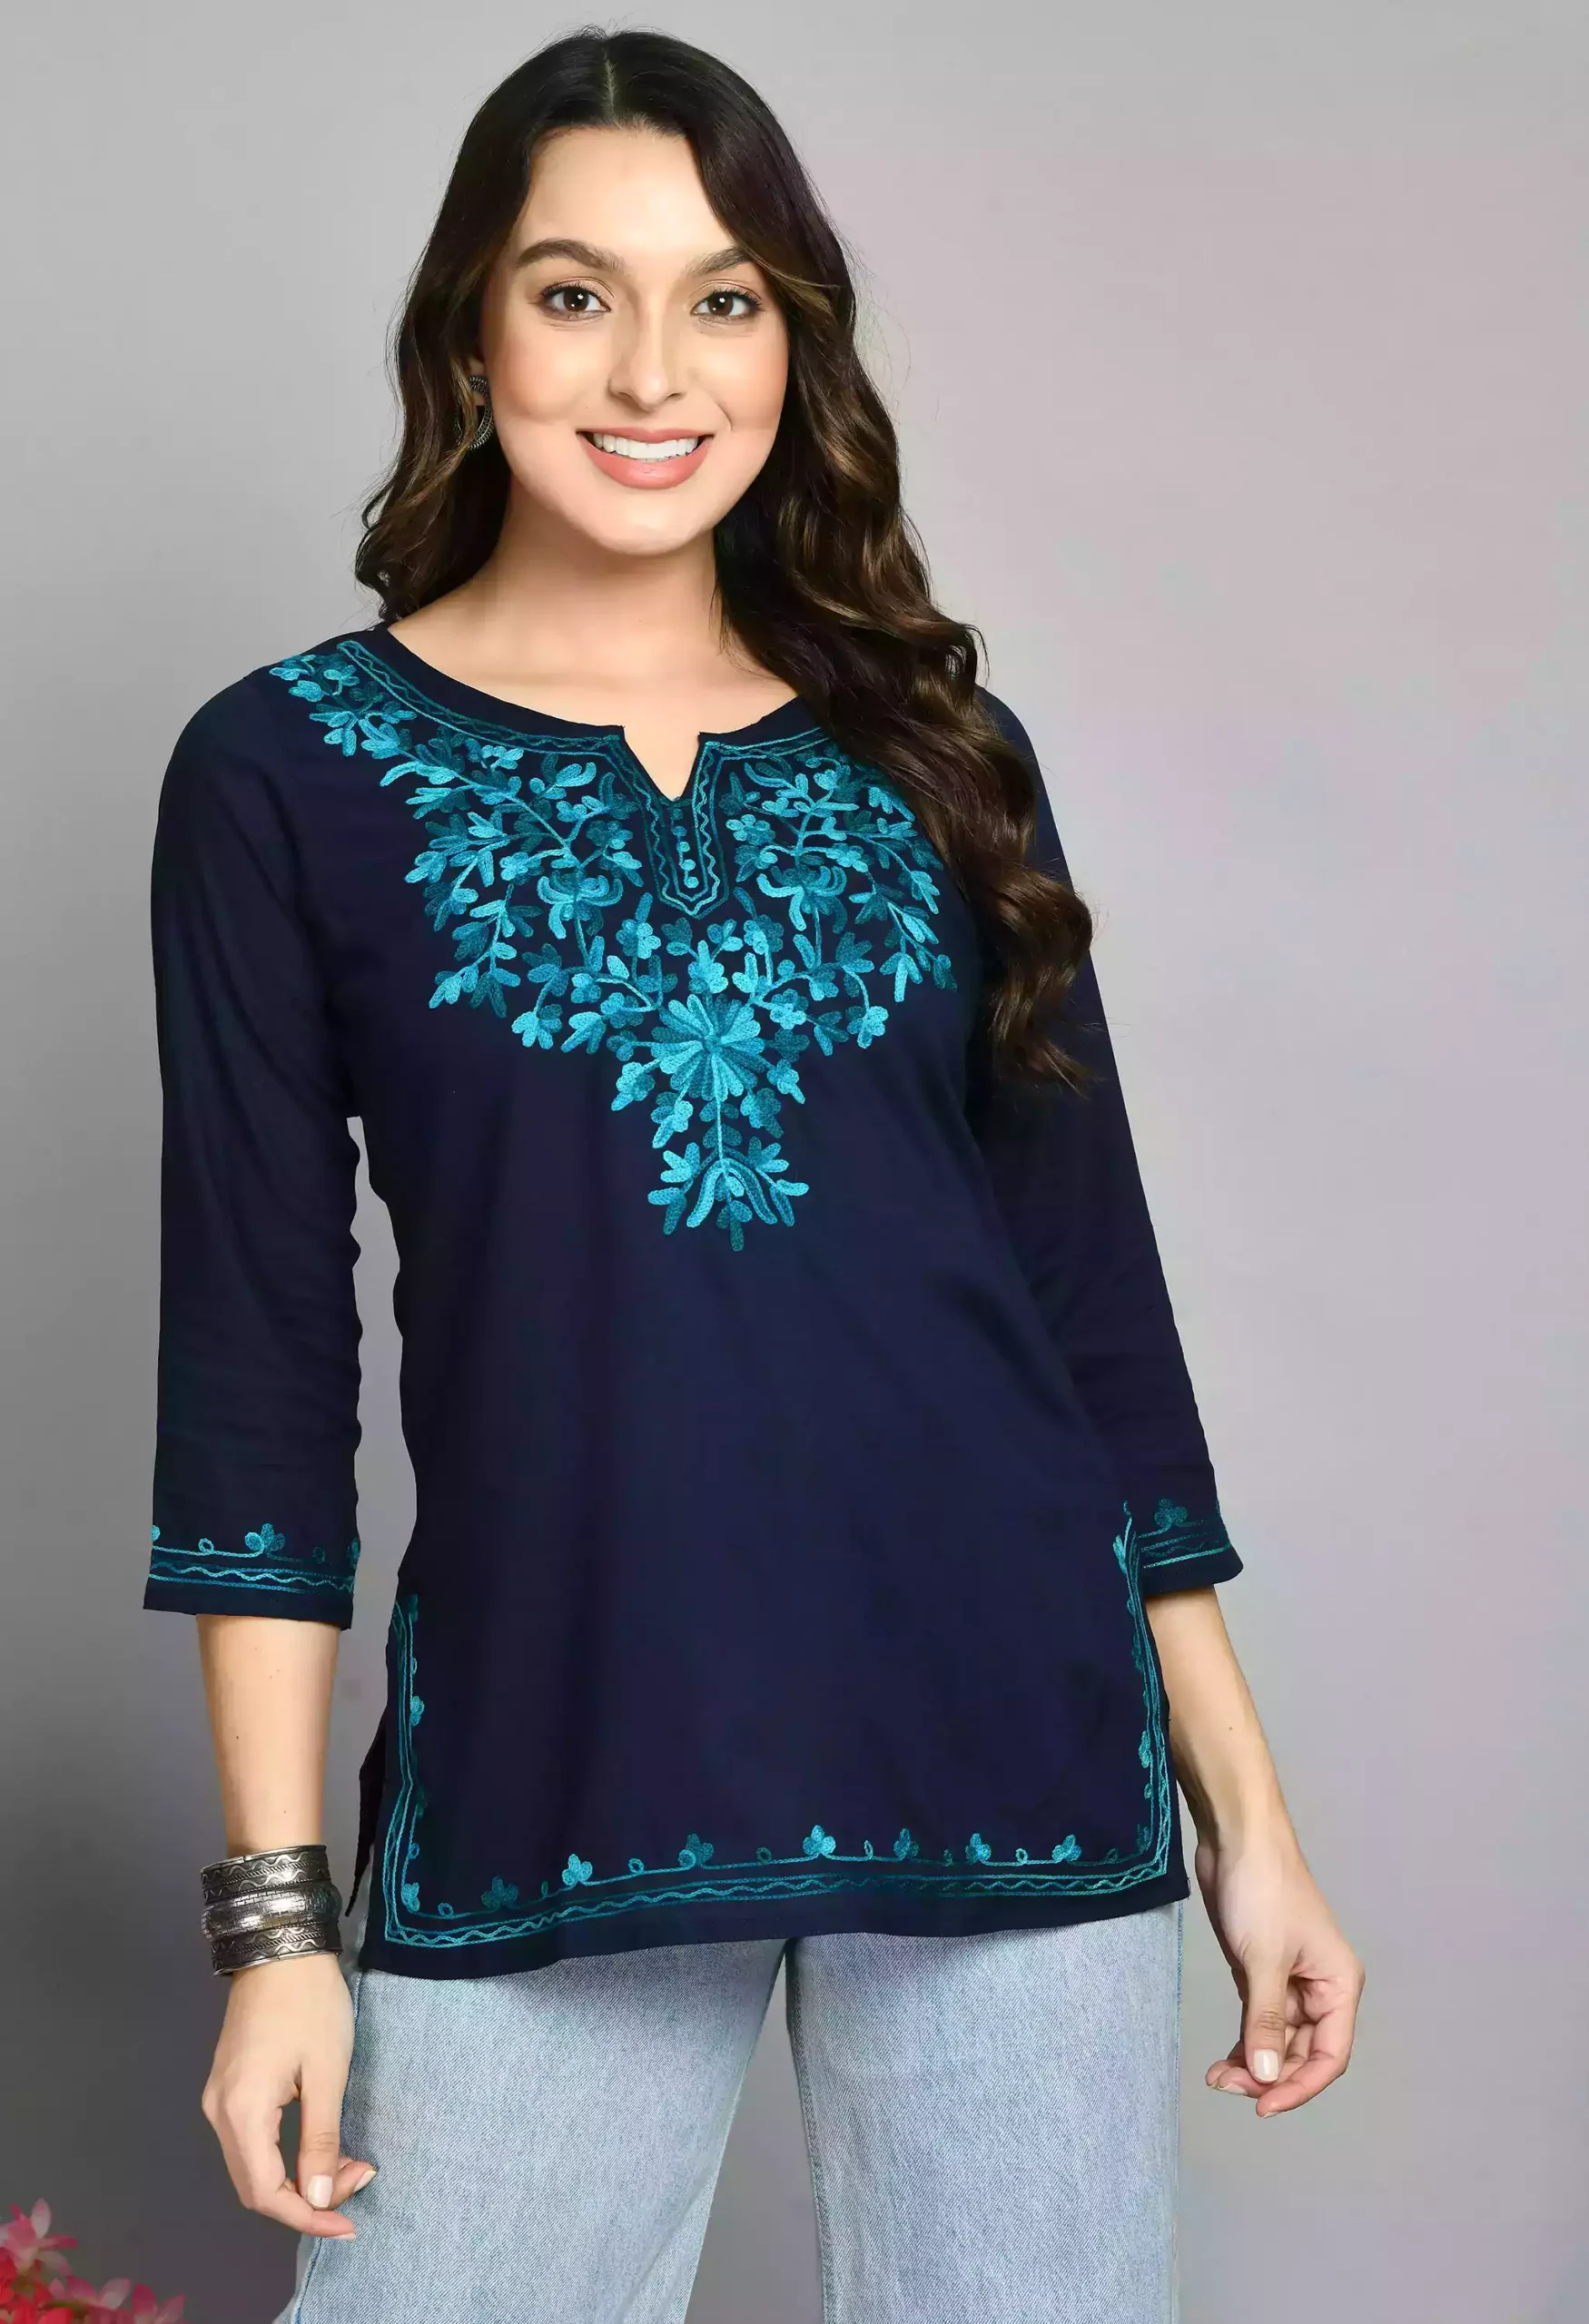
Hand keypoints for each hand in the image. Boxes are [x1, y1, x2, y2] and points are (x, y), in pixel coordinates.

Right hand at [200, 1949, 376, 2235]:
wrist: (281, 1945)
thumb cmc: (310, 2003)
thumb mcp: (327, 2071)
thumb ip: (320, 2139)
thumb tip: (319, 2197)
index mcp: (241, 2112)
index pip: (265, 2193)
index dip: (307, 2216)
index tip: (349, 2222)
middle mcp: (218, 2113)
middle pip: (255, 2186)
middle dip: (307, 2199)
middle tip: (358, 2182)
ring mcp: (219, 2099)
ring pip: (253, 2166)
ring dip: (298, 2179)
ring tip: (348, 2167)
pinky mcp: (229, 2087)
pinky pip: (252, 2142)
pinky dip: (285, 2157)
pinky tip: (319, 2150)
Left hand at [1191, 1822, 1363, 2115]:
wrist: (1236, 1836)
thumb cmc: (1262, 1890)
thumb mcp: (1263, 1960)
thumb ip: (1266, 2021)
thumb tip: (1266, 2078)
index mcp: (1339, 1985)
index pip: (1330, 2056)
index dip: (1299, 2086)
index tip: (1263, 2106)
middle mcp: (1320, 1988)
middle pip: (1303, 2053)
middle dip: (1269, 2075)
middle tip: (1227, 2085)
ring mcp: (1289, 1980)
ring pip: (1279, 2040)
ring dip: (1253, 2062)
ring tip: (1217, 2077)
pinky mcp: (1260, 1970)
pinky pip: (1259, 2021)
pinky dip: (1245, 2041)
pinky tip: (1223, 2060)